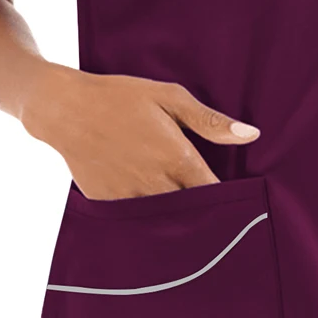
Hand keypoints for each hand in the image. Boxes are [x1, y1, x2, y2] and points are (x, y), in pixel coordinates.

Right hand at [19, 63, 260, 199]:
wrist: (65, 109)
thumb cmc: (121, 97)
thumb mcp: (169, 97)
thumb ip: (210, 121)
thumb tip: (252, 135)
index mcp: (177, 159)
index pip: (215, 194)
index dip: (229, 200)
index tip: (237, 198)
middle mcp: (156, 185)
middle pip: (193, 212)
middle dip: (205, 211)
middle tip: (215, 208)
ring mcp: (130, 199)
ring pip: (166, 220)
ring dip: (177, 216)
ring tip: (187, 210)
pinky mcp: (108, 205)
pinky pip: (137, 219)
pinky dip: (148, 216)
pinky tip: (154, 207)